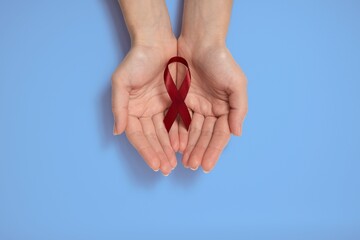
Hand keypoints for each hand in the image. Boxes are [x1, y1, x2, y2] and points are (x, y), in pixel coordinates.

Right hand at [112, 39, 178, 175]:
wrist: (157, 42)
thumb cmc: (136, 60)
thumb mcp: (122, 82)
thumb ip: (119, 107)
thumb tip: (117, 131)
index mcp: (131, 110)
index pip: (137, 136)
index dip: (146, 151)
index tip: (156, 165)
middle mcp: (144, 112)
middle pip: (151, 138)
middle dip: (159, 153)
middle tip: (168, 169)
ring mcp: (159, 108)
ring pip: (164, 133)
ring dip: (169, 148)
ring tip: (176, 163)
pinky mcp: (173, 102)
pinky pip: (176, 121)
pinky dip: (179, 134)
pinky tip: (183, 146)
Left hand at [177, 37, 247, 172]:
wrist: (199, 42)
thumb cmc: (221, 61)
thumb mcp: (236, 84)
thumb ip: (239, 109)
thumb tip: (237, 133)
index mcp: (226, 109)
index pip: (220, 135)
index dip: (214, 151)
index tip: (207, 166)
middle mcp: (211, 110)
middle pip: (205, 136)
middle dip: (199, 152)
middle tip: (192, 167)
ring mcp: (196, 106)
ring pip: (192, 132)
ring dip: (188, 147)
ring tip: (183, 161)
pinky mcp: (181, 100)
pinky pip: (178, 120)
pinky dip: (177, 133)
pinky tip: (174, 145)